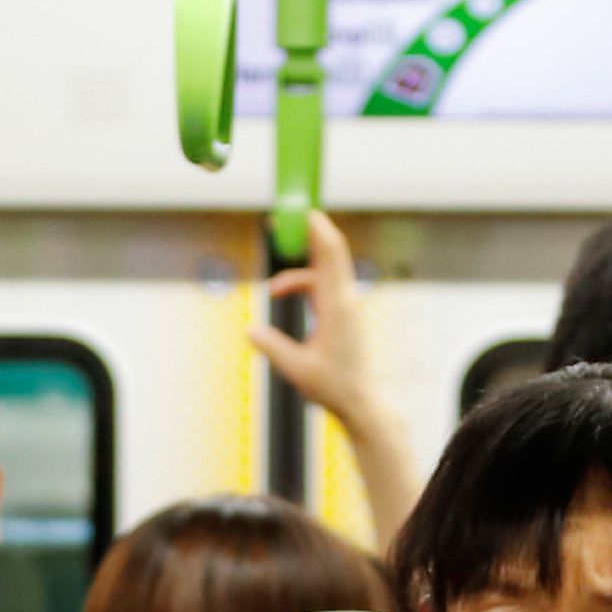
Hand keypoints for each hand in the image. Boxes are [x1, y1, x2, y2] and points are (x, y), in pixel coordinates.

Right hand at [244, 211, 387, 428]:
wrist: (361, 400)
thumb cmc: (334, 387)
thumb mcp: (296, 370)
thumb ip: (273, 348)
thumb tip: (250, 331)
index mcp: (337, 308)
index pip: (330, 256)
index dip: (317, 230)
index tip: (303, 211)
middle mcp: (346, 300)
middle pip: (331, 253)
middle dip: (310, 233)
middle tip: (286, 218)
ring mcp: (347, 305)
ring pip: (322, 272)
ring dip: (296, 272)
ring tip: (272, 291)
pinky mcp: (344, 313)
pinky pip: (322, 285)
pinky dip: (302, 284)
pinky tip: (282, 296)